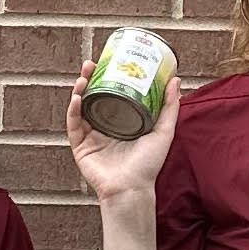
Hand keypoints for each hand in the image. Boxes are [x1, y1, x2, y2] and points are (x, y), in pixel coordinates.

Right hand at [65, 74, 179, 206]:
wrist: (132, 188)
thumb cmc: (148, 165)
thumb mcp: (163, 131)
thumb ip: (170, 107)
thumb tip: (175, 79)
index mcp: (121, 122)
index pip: (111, 94)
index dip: (107, 77)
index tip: (109, 61)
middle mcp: (104, 127)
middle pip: (92, 97)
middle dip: (89, 79)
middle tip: (91, 64)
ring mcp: (90, 136)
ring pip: (79, 108)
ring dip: (78, 90)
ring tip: (82, 77)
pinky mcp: (80, 147)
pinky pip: (73, 125)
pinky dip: (73, 110)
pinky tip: (77, 98)